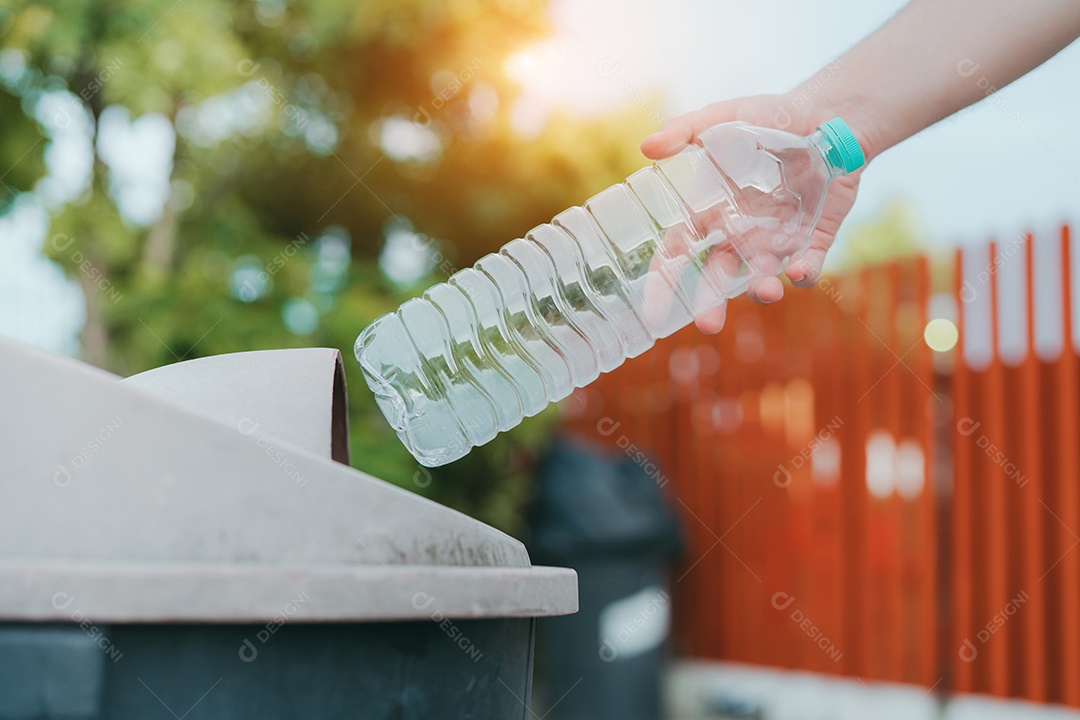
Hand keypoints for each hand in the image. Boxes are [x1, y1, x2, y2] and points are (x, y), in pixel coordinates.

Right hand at [641, 93, 864, 332]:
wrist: (828, 117)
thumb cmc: (769, 118)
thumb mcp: (724, 118)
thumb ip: (685, 130)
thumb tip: (645, 146)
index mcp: (710, 212)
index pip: (677, 253)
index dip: (662, 283)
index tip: (652, 314)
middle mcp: (739, 234)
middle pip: (717, 278)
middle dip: (711, 304)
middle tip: (709, 326)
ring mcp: (776, 240)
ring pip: (762, 276)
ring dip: (761, 288)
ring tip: (765, 292)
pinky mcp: (813, 240)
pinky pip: (807, 266)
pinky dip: (804, 273)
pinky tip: (800, 271)